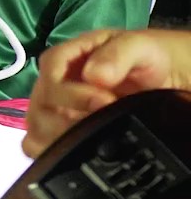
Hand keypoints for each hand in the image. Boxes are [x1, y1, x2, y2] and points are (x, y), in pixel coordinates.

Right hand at [25, 29, 190, 155]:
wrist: (162, 79)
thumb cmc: (146, 58)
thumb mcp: (139, 46)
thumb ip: (117, 55)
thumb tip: (95, 76)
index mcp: (65, 58)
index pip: (50, 74)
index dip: (73, 92)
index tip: (106, 101)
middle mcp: (51, 85)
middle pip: (40, 105)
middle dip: (72, 118)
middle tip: (107, 121)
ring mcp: (50, 111)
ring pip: (37, 129)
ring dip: (66, 137)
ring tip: (99, 134)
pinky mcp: (54, 133)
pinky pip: (39, 146)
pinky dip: (56, 151)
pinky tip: (83, 147)